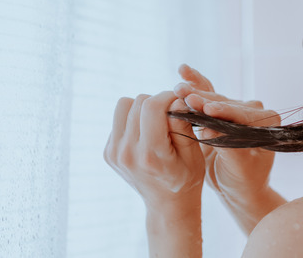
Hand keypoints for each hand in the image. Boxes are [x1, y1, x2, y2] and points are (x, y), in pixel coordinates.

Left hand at [103, 91, 204, 210]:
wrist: (167, 204)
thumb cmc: (186, 178)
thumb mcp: (193, 154)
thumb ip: (183, 126)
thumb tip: (176, 100)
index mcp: (149, 155)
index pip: (151, 106)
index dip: (168, 96)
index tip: (179, 102)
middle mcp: (126, 153)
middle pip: (138, 102)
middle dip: (157, 102)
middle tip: (170, 115)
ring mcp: (114, 153)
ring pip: (123, 105)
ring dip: (142, 108)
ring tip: (156, 123)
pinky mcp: (108, 152)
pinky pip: (119, 119)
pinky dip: (134, 120)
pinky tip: (146, 135)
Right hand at [174, 65, 279, 205]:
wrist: (239, 187)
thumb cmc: (244, 181)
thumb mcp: (239, 169)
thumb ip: (228, 148)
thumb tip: (209, 130)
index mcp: (268, 123)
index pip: (242, 115)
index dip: (223, 111)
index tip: (206, 109)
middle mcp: (255, 111)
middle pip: (225, 103)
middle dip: (204, 100)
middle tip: (184, 95)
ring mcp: (238, 108)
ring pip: (214, 98)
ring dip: (195, 93)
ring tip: (177, 89)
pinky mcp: (223, 109)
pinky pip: (209, 94)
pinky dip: (196, 84)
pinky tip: (183, 71)